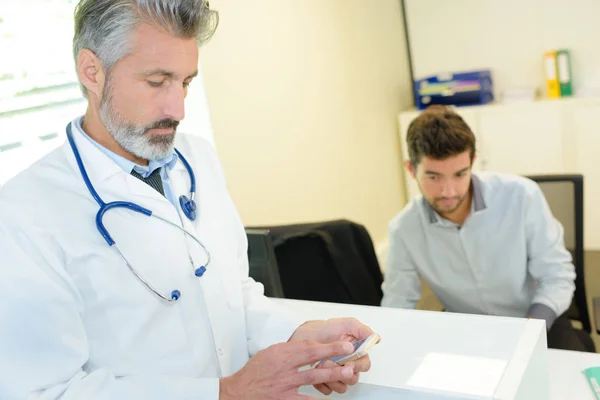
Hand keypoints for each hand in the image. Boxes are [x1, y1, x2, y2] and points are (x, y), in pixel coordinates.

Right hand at [219, 340, 355, 399]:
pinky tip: (328, 398)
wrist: (239, 391)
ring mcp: (285, 385)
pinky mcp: (284, 399)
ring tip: (346, 373)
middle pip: (312, 357)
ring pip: (312, 378)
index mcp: (281, 353)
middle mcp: (284, 367)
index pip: (308, 345)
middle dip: (333, 353)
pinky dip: (316, 399)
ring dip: (331, 375)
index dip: (327, 344)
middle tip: (349, 351)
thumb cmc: (255, 372)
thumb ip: (290, 351)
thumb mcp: (270, 353)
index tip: (343, 344)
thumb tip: (310, 347)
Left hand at [289, 318, 377, 395]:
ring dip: (332, 379)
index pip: (364, 365)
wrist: (307, 334)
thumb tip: (376, 338)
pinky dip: (322, 383)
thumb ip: (362, 330)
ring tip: (321, 365)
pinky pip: (328, 390)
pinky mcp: (325, 381)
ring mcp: (337, 374)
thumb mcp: (346, 324)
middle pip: (353, 379)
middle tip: (330, 363)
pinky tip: (316, 373)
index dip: (358, 366)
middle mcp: (348, 365)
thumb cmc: (327, 329)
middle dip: (342, 373)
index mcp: (356, 353)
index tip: (349, 363)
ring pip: (342, 387)